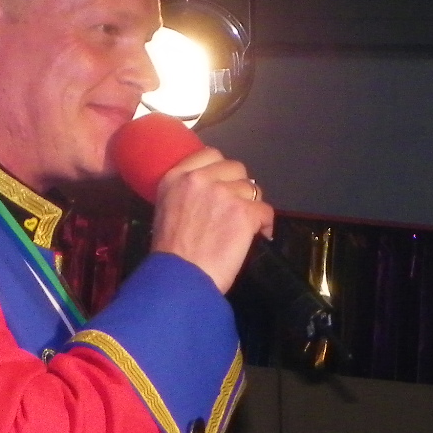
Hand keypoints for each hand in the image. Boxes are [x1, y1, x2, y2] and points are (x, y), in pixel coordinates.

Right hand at [150, 147, 273, 293]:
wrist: (180, 277)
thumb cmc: (170, 253)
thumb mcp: (166, 209)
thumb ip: (185, 193)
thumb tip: (210, 193)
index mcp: (176, 177)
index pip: (210, 154)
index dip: (222, 169)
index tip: (224, 183)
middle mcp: (200, 179)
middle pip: (236, 168)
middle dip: (239, 186)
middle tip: (236, 206)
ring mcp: (223, 193)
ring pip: (252, 189)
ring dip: (251, 206)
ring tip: (245, 225)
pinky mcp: (243, 212)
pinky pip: (265, 211)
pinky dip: (265, 224)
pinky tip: (261, 234)